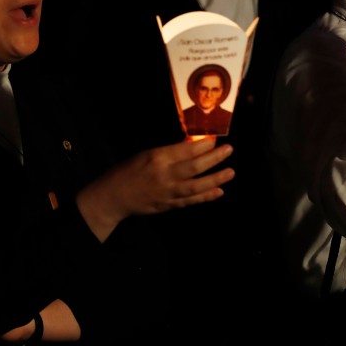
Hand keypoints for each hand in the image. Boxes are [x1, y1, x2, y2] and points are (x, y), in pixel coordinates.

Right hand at [76, 137, 233, 239]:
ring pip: (196, 186)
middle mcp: (164, 175)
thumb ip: (170, 151)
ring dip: (216, 179)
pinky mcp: (169, 206)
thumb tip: (193, 145)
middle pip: (194, 167)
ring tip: (230, 172)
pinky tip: (218, 191)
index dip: (203, 145)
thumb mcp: (146, 154)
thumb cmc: (129, 170)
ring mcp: (167, 193)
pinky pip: (191, 201)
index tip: (215, 139)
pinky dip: (206, 197)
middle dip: (214, 158)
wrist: (115, 196)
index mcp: (157, 158)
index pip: (185, 150)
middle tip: (229, 150)